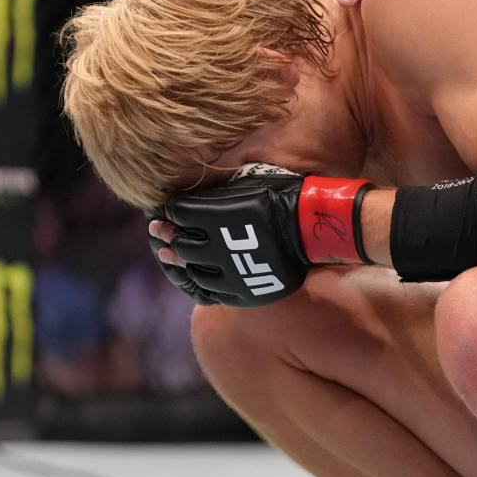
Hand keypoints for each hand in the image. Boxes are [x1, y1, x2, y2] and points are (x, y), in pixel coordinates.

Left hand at [148, 164, 373, 308]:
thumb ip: (213, 192)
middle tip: (165, 234)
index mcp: (217, 215)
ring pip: (192, 271)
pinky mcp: (241, 292)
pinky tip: (204, 273)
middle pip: (180, 244)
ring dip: (185, 263)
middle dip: (172, 238)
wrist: (310, 229)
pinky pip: (210, 292)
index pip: (178, 213)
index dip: (170, 211)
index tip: (169, 210)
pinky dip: (202, 282)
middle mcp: (218, 246)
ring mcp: (229, 273)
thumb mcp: (244, 184)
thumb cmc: (279, 198)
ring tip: (184, 256)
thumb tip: (185, 195)